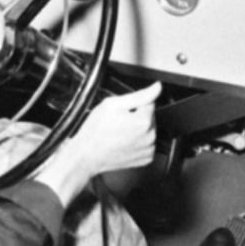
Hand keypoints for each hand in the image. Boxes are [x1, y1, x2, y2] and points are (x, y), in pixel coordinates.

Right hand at [33, 83, 161, 206]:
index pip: (149, 103)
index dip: (133, 105)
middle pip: (150, 117)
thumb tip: (157, 87)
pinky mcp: (146, 159)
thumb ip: (139, 95)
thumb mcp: (112, 104)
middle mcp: (150, 137)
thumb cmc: (96, 131)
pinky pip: (147, 144)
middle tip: (118, 123)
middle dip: (136, 117)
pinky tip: (125, 143)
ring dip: (138, 129)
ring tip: (120, 133)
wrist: (87, 155)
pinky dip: (139, 142)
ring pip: (149, 130)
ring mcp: (148, 149)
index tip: (122, 112)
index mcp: (144, 121)